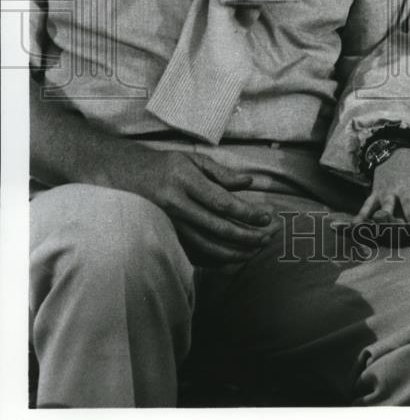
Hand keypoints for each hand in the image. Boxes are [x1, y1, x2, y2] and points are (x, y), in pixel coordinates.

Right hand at [124, 149, 278, 266]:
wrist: (130, 179)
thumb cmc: (168, 166)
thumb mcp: (194, 160)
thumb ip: (222, 172)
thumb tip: (249, 182)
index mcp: (184, 182)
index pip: (221, 202)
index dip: (246, 212)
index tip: (267, 216)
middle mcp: (176, 206)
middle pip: (217, 228)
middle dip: (247, 235)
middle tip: (268, 236)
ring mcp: (170, 225)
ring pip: (207, 246)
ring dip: (236, 251)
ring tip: (257, 248)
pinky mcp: (167, 238)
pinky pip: (195, 254)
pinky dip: (217, 259)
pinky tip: (235, 256)